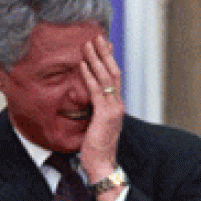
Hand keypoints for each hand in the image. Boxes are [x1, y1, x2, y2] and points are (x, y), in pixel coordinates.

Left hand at [78, 36, 124, 200]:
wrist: (103, 165)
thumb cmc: (96, 148)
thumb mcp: (95, 125)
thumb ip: (94, 111)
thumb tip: (86, 102)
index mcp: (115, 105)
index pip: (113, 78)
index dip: (108, 60)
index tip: (103, 45)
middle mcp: (117, 104)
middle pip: (113, 72)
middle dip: (104, 53)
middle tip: (96, 36)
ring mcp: (113, 109)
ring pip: (106, 78)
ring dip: (96, 59)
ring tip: (88, 44)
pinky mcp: (105, 115)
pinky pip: (96, 91)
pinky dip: (89, 77)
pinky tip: (82, 65)